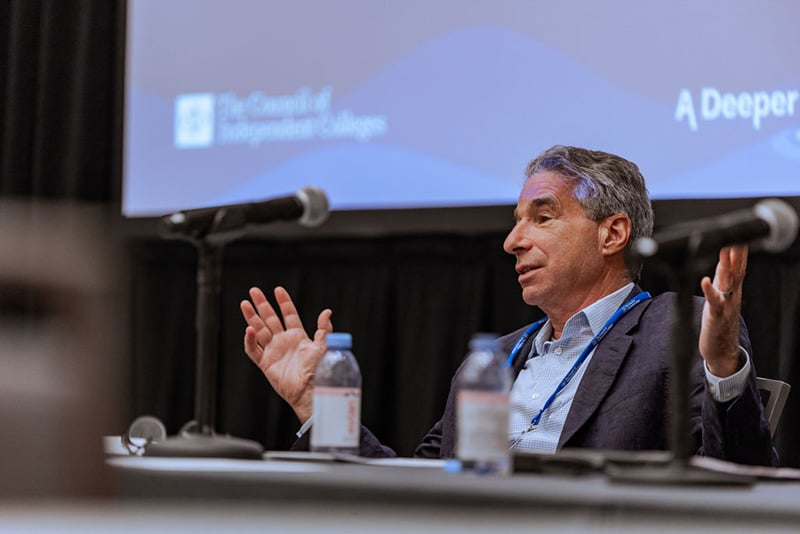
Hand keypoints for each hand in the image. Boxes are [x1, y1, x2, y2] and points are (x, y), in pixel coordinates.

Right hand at [240, 286, 332, 421]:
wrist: (310, 391)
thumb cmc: (319, 372)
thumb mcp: (323, 347)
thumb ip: (324, 330)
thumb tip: (327, 312)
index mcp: (298, 336)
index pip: (289, 315)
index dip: (284, 302)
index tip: (278, 290)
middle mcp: (284, 342)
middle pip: (270, 319)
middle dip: (262, 305)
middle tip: (254, 291)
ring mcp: (273, 351)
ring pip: (259, 330)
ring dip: (252, 317)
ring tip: (244, 304)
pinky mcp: (266, 364)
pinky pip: (254, 350)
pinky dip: (249, 341)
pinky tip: (248, 330)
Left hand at [699, 245, 747, 376]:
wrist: (722, 349)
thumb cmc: (719, 321)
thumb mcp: (720, 295)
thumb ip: (721, 277)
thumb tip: (721, 257)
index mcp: (731, 289)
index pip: (736, 266)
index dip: (737, 250)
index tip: (736, 233)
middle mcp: (731, 295)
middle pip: (736, 270)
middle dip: (736, 253)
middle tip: (735, 235)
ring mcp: (725, 305)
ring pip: (727, 283)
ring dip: (726, 266)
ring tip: (723, 251)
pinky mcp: (716, 317)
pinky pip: (714, 302)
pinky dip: (710, 291)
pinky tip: (705, 281)